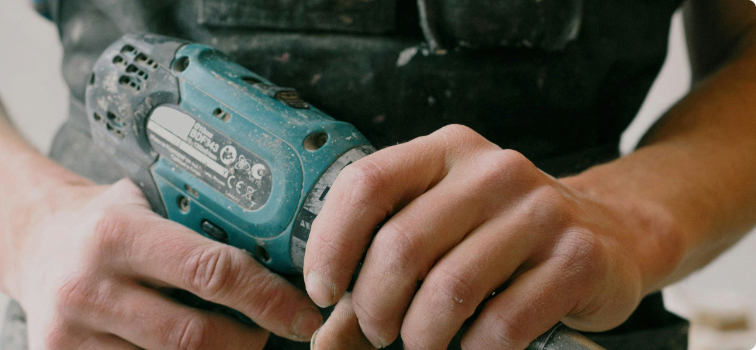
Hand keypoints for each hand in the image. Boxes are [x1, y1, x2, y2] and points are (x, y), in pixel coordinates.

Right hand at [12, 179, 321, 348]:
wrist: (36, 246)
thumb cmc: (108, 223)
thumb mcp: (149, 201)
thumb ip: (203, 218)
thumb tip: (286, 245)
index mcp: (118, 233)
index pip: (210, 271)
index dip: (267, 298)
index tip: (304, 313)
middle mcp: (88, 286)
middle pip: (195, 336)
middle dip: (252, 340)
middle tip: (278, 331)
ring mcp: (70, 333)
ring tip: (242, 338)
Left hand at [304, 125, 682, 348]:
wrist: (609, 236)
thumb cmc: (502, 240)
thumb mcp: (438, 238)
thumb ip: (377, 280)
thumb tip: (325, 341)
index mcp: (445, 151)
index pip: (366, 184)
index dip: (330, 243)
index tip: (323, 291)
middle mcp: (492, 170)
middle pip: (402, 244)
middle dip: (374, 308)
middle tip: (378, 333)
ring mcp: (540, 209)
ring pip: (450, 289)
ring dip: (422, 337)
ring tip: (422, 345)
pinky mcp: (577, 256)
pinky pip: (504, 322)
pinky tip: (473, 348)